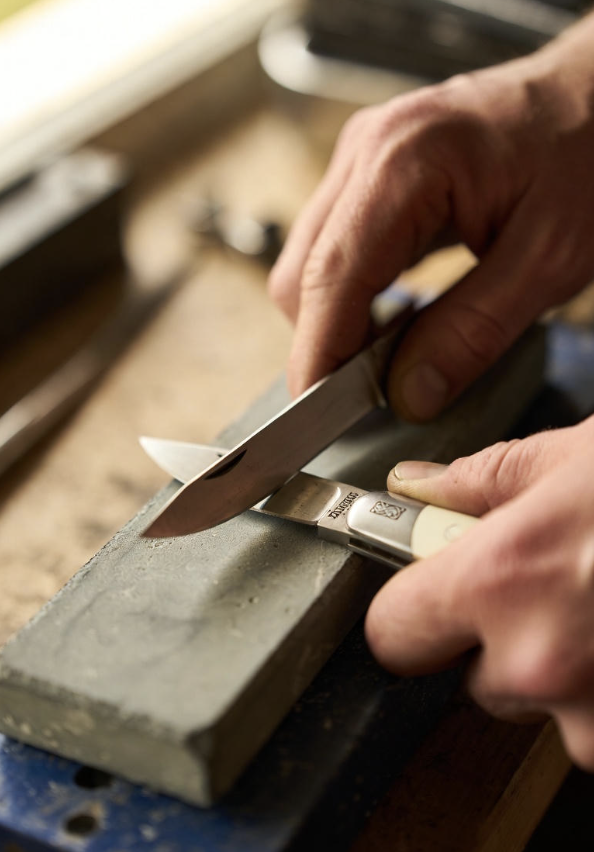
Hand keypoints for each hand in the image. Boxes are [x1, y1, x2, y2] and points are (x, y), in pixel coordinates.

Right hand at [269, 15, 593, 419]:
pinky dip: (354, 293)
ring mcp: (362, 156)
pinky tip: (395, 315)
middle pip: (303, 275)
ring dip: (340, 319)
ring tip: (393, 354)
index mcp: (404, 163)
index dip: (318, 354)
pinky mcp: (369, 170)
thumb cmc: (588, 152)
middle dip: (327, 341)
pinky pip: (335, 247)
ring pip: (311, 265)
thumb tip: (408, 394)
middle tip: (375, 391)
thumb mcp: (547, 258)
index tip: (320, 411)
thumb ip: (473, 331)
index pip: (331, 278)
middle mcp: (367, 151)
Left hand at [365, 415, 593, 768]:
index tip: (420, 598)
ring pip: (541, 705)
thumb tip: (421, 486)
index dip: (406, 610)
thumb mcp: (574, 458)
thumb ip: (479, 481)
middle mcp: (542, 665)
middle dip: (498, 637)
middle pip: (470, 675)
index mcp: (505, 581)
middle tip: (549, 588)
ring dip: (562, 666)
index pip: (392, 630)